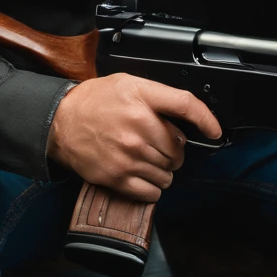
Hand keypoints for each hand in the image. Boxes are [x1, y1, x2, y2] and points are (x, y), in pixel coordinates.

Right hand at [47, 73, 221, 201]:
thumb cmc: (95, 101)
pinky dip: (153, 188)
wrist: (62, 121)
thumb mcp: (129, 83)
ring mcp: (128, 155)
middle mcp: (138, 128)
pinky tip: (142, 175)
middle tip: (158, 144)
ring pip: (168, 173)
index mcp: (141, 99)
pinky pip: (152, 192)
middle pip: (178, 148)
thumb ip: (158, 96)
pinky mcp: (117, 177)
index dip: (206, 119)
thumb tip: (185, 115)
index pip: (186, 106)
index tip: (214, 131)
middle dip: (174, 149)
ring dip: (164, 170)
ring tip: (148, 159)